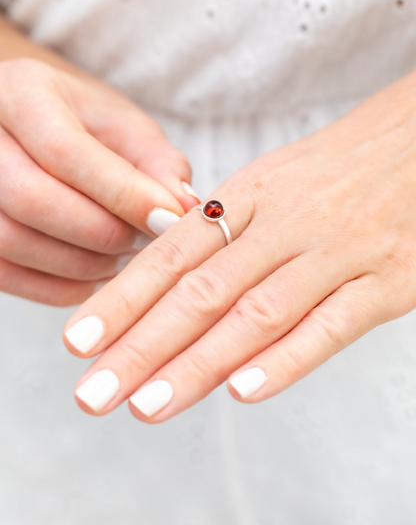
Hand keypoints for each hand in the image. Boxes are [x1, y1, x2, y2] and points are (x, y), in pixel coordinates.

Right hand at [0, 58, 198, 305]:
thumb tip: (185, 208)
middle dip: (101, 232)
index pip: (64, 150)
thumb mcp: (128, 128)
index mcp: (22, 93)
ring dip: (82, 264)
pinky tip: (96, 275)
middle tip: (144, 239)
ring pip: (12, 242)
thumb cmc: (87, 127)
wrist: (36, 130)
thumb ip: (159, 163)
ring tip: (124, 257)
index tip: (168, 219)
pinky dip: (59, 287)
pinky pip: (7, 274)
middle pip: (30, 199)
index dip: (121, 193)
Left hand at [64, 68, 415, 419]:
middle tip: (95, 393)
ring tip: (149, 403)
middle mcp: (287, 223)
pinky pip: (332, 325)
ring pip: (258, 313)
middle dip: (143, 347)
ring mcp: (338, 252)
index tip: (79, 341)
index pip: (174, 253)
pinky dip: (287, 360)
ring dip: (200, 363)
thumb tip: (157, 275)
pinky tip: (243, 391)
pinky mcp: (388, 282)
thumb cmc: (333, 171)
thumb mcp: (270, 181)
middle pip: (204, 291)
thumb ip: (220, 227)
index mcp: (251, 194)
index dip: (123, 298)